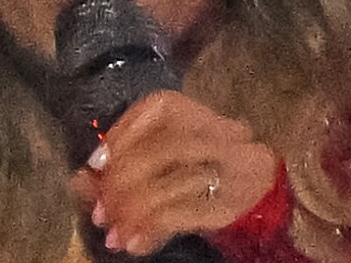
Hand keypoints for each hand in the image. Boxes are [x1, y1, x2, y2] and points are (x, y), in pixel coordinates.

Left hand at [70, 90, 281, 255]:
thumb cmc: (206, 180)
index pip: (162, 107)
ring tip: (113, 234)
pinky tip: (135, 243)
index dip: (125, 132)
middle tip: (100, 211)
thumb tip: (81, 180)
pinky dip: (153, 227)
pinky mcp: (235, 202)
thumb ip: (125, 168)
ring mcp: (236, 168)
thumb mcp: (167, 166)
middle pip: (167, 146)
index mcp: (205, 116)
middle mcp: (226, 135)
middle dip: (124, 179)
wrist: (268, 204)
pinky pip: (186, 211)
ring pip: (176, 180)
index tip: (96, 163)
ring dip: (135, 210)